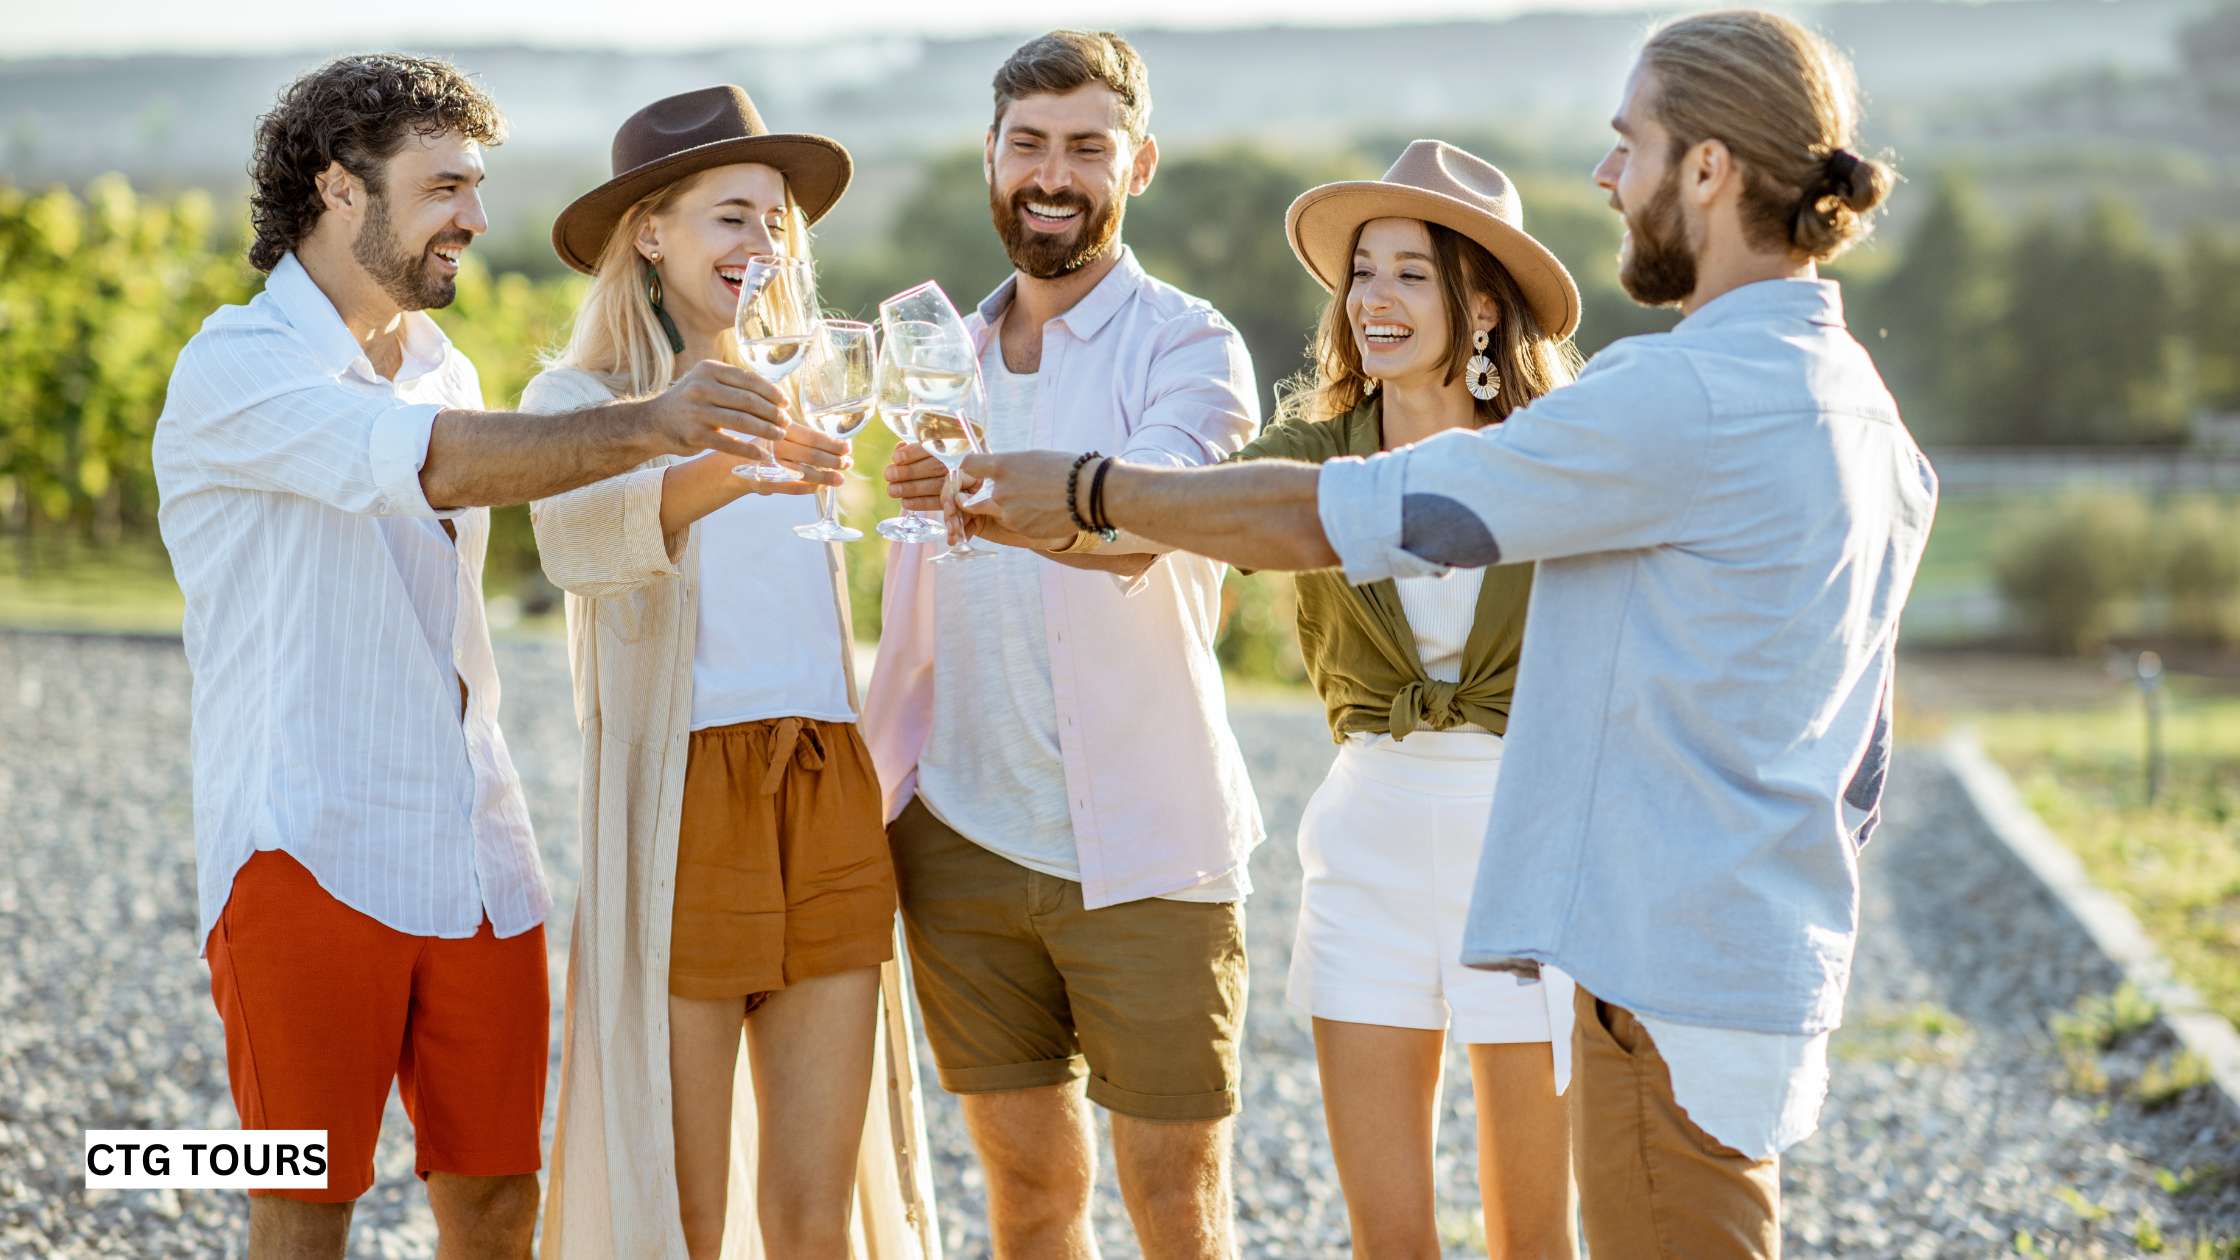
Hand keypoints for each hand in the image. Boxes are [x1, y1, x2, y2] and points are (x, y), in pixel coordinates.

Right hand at [638, 359, 789, 460]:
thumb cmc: (689, 401)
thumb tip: (772, 393)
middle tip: (786, 421)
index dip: (771, 392)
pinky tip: (763, 455)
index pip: (748, 379)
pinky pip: (729, 444)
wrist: (653, 421)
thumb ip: (732, 383)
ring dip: (766, 430)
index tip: (785, 402)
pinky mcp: (694, 435)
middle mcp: (702, 387)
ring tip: (779, 435)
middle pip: (748, 400)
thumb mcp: (705, 381)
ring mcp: (697, 411)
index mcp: (709, 369)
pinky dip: (749, 450)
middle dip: (772, 412)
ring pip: (742, 421)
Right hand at [770, 421, 849, 486]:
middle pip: (812, 455)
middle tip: (848, 463)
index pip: (813, 437)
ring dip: (826, 477)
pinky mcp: (764, 482)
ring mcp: (769, 465)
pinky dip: (810, 487)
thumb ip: (802, 437)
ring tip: (840, 479)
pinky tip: (822, 486)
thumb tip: (834, 444)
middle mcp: (775, 445)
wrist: (728, 460)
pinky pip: (793, 488)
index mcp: (782, 429)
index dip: (833, 444)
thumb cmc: (763, 444)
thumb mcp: (780, 432)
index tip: (847, 447)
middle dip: (834, 461)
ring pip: (804, 473)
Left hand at [885, 441, 978, 511]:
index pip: (936, 447)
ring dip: (911, 489)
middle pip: (935, 467)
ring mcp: (968, 481)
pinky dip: (922, 503)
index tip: (896, 457)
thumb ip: (922, 447)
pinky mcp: (966, 500)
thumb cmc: (954, 459)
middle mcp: (965, 462)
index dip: (914, 452)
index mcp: (959, 445)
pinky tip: (906, 502)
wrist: (982, 477)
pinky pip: (942, 502)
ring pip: (937, 485)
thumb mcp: (942, 447)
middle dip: (908, 472)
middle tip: (889, 475)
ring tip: (892, 490)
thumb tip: (899, 448)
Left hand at [955, 450, 1090, 542]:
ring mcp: (1009, 515)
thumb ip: (1008, 467)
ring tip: (1035, 501)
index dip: (969, 470)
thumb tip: (995, 473)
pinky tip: (1044, 512)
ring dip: (1007, 510)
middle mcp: (1000, 492)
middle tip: (1002, 494)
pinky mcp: (1021, 531)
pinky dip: (1024, 520)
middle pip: (973, 500)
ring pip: (997, 514)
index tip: (975, 474)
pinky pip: (1014, 525)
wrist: (1090, 494)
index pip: (968, 465)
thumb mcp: (1032, 458)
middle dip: (980, 499)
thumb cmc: (1066, 469)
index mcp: (1002, 467)